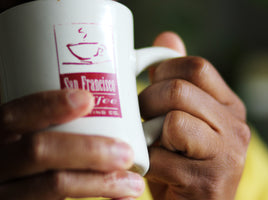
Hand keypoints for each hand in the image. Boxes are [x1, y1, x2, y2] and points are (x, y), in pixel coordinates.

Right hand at [0, 89, 143, 199]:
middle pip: (38, 150)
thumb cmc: (28, 158)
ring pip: (53, 186)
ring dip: (101, 183)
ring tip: (134, 183)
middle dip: (89, 149)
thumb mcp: (23, 138)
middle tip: (126, 152)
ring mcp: (8, 193)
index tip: (88, 100)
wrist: (16, 187)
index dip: (48, 105)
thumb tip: (92, 101)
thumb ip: (43, 125)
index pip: (13, 116)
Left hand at [139, 32, 249, 199]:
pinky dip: (146, 160)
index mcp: (230, 106)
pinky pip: (161, 155)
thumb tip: (167, 37)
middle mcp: (235, 126)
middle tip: (140, 117)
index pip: (197, 67)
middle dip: (147, 101)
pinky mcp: (207, 181)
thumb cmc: (184, 159)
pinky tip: (151, 165)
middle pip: (179, 90)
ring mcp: (226, 154)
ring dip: (146, 131)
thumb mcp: (185, 117)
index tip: (150, 85)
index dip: (163, 71)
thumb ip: (179, 79)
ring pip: (172, 119)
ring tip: (148, 142)